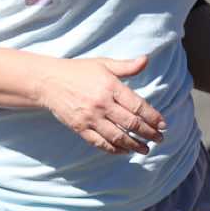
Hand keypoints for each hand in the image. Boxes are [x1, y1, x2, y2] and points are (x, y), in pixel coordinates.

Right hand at [39, 54, 165, 154]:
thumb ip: (126, 66)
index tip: (163, 125)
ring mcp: (90, 117)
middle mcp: (101, 103)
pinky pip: (100, 143)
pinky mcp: (79, 127)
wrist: (47, 81)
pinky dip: (115, 149)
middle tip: (159, 139)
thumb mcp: (102, 64)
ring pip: (118, 137)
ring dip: (135, 145)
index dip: (153, 117)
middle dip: (149, 133)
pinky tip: (124, 151)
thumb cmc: (77, 71)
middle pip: (131, 123)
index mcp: (110, 86)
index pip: (138, 106)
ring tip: (146, 149)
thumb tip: (146, 60)